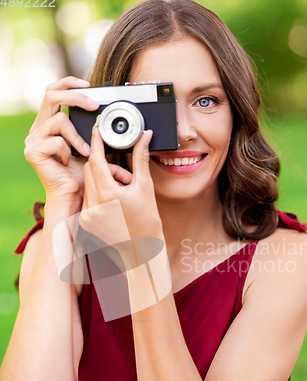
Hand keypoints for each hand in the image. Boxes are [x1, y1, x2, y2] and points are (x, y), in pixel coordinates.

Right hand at [24, 76, 99, 203]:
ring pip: (58, 120)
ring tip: (85, 152)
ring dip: (76, 136)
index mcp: (50, 122)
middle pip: (50, 95)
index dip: (69, 84)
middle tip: (93, 105)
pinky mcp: (33, 151)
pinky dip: (68, 151)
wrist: (73, 196)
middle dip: (75, 97)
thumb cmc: (82, 175)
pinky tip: (68, 162)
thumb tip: (133, 132)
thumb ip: (104, 138)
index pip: (54, 91)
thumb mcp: (97, 151)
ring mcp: (33, 139)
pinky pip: (56, 141)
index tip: (89, 85)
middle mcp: (39, 128)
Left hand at [79, 125, 162, 248]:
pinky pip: (88, 198)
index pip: (96, 160)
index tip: (97, 130)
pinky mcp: (85, 222)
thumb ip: (141, 158)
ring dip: (103, 181)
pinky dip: (99, 194)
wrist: (142, 250)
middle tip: (125, 176)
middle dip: (106, 166)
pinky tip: (114, 204)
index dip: (96, 143)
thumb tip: (144, 136)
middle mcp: (93, 206)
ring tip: (122, 193)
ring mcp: (87, 215)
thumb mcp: (145, 187)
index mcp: (108, 195)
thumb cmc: (147, 221)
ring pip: (88, 183)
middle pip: (90, 170)